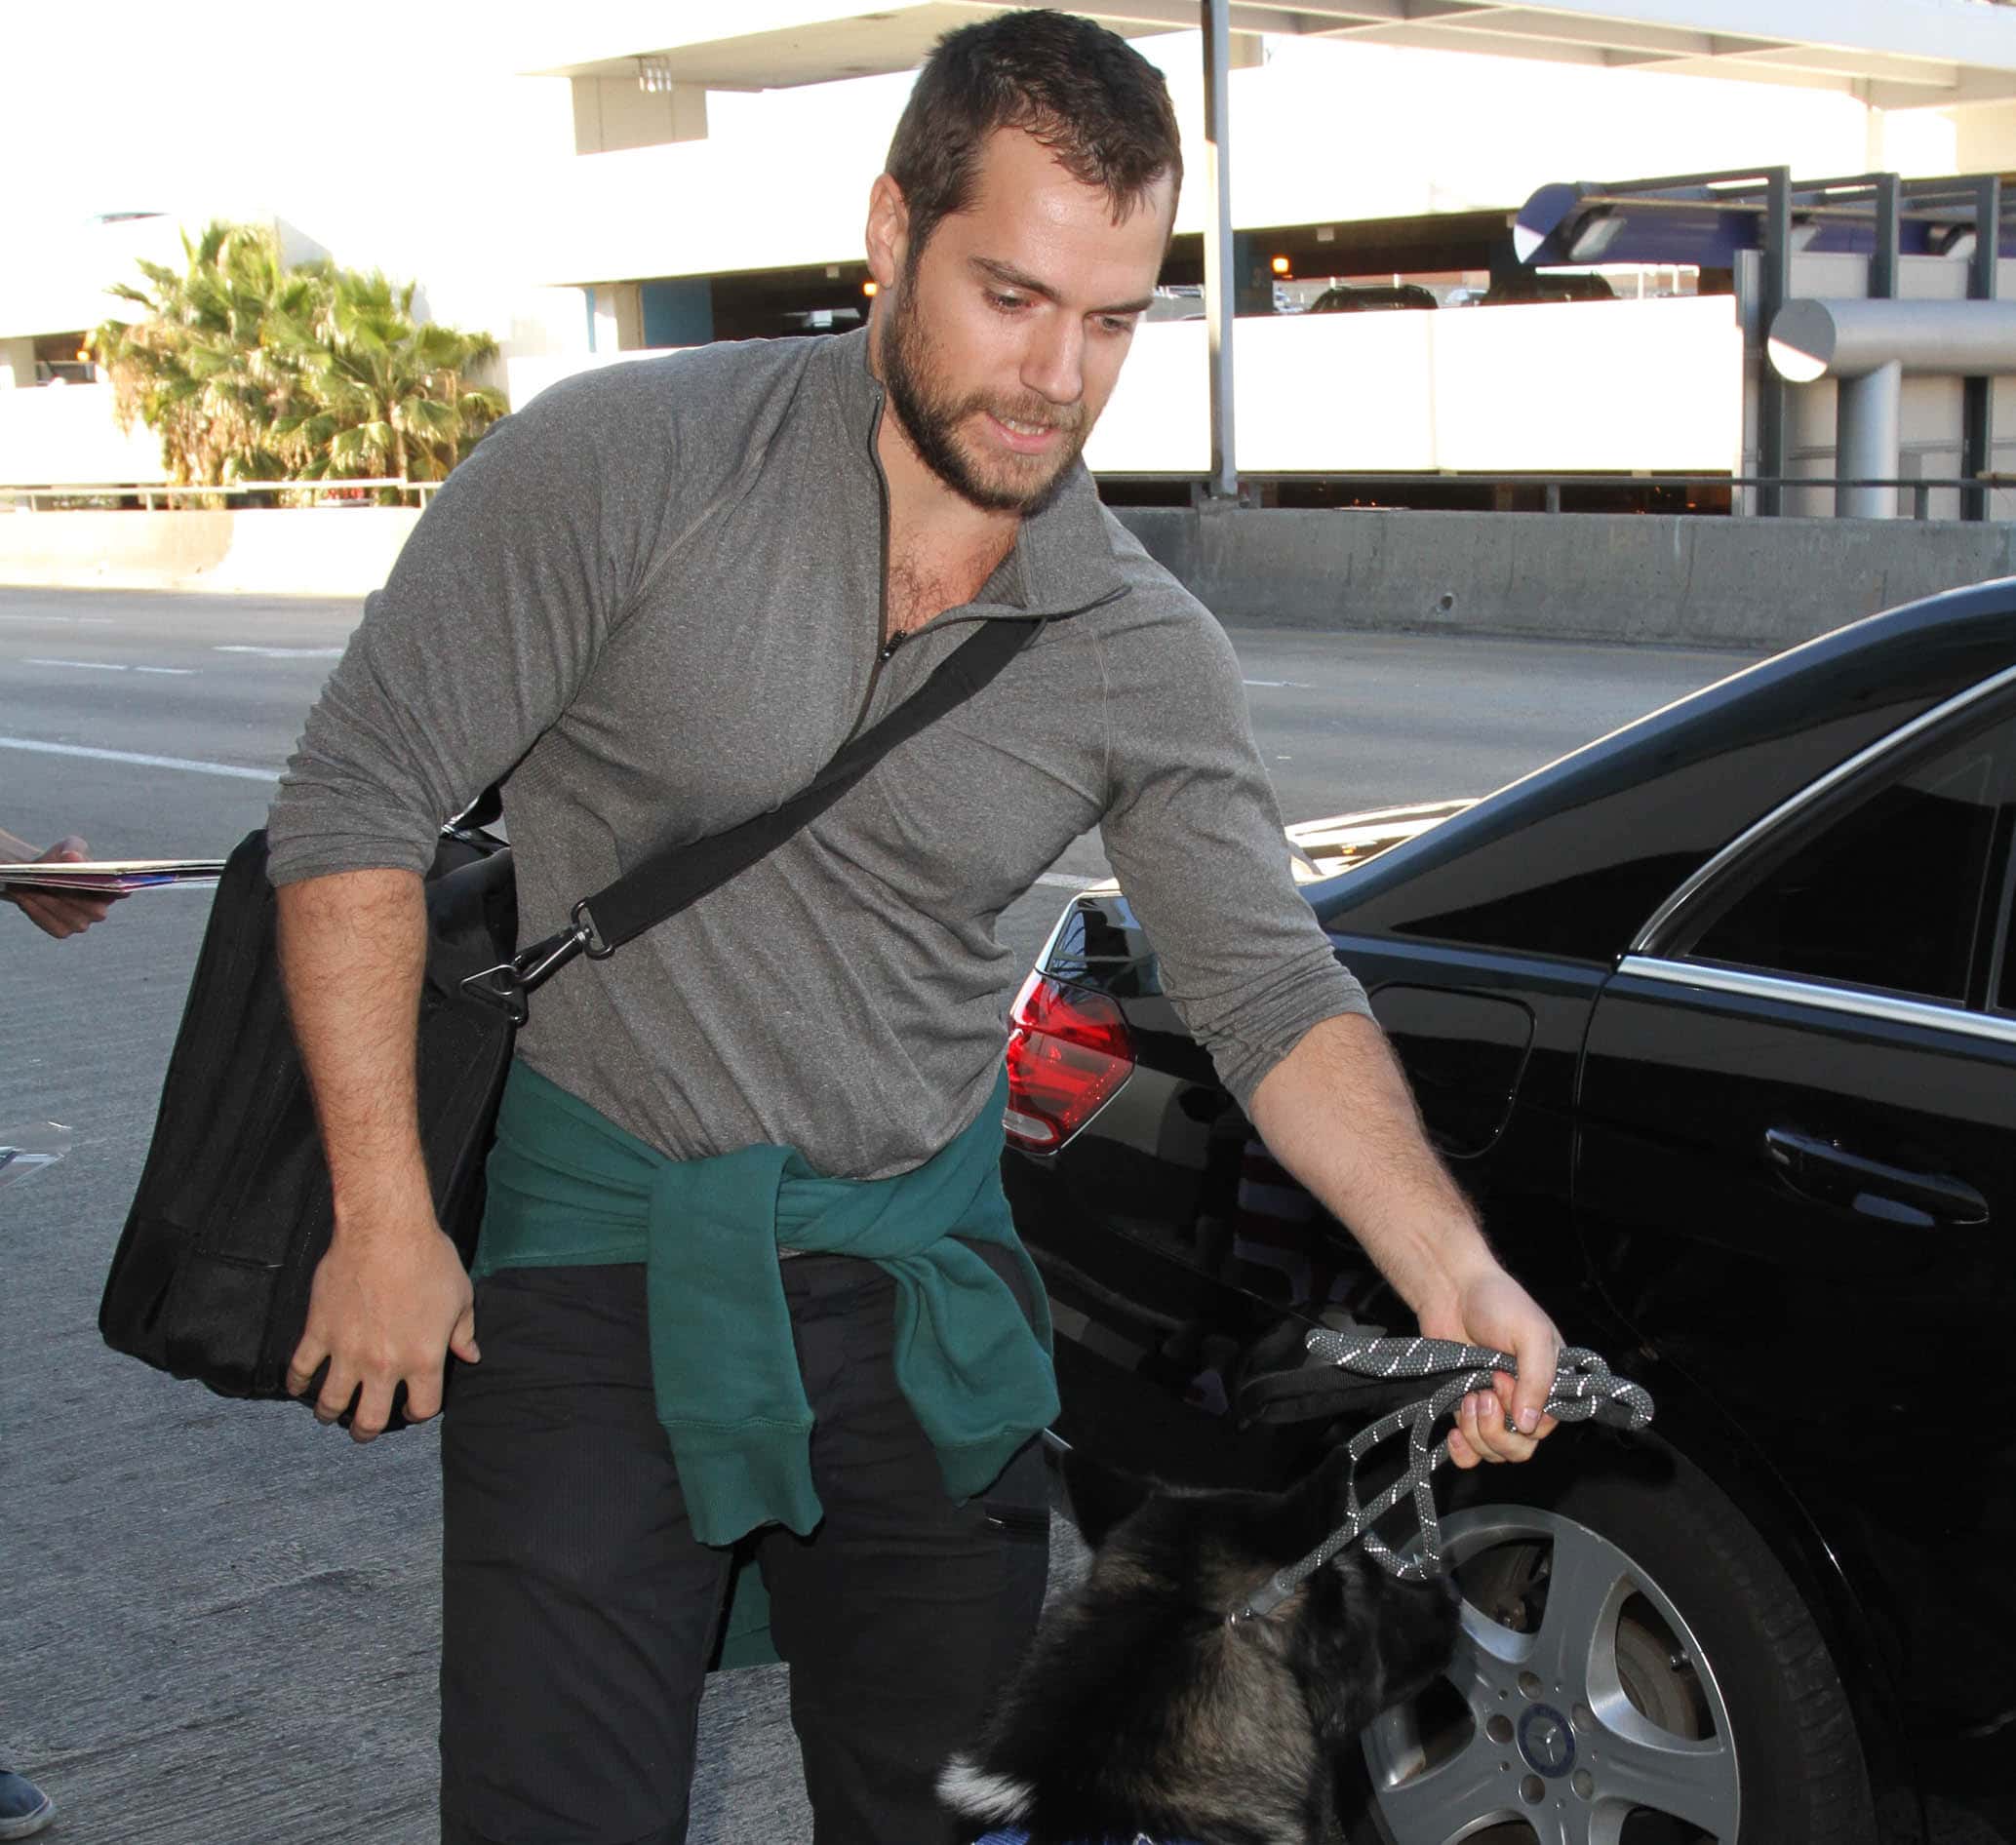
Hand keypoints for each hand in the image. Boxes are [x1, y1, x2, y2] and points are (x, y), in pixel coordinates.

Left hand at [6, 837, 119, 937]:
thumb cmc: (57, 859)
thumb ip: (72, 850)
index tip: (98, 881)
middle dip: (74, 896)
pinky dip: (39, 911)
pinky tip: (28, 897)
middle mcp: (99, 911)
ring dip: (51, 903)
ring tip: (33, 886)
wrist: (35, 874)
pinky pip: (53, 924)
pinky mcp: (62, 931)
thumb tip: (72, 857)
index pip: (119, 893)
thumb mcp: (67, 847)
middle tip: (53, 881)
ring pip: (72, 918)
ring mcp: (81, 924)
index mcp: (110, 890)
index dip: (111, 890)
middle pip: (93, 909)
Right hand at [286, 1213, 478, 1441]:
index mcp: (423, 1359)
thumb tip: (470, 1355)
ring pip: (331, 1403)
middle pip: (370, 1419)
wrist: (385, 1231)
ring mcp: (347, 1351)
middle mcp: (383, 1364)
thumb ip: (463, 1332)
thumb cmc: (429, 1260)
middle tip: (364, 1429)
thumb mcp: (460, 1296)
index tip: (413, 1409)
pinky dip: (296, 1383)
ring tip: (331, 1413)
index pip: (422, 1407)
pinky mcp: (318, 1332)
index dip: (418, 1413)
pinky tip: (298, 1386)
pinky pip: (300, 1369)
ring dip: (330, 1413)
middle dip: (367, 1431)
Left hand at [1419, 1262, 1561, 1468]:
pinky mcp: (1464, 1409)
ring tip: (1466, 1396)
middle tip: (1480, 1394)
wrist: (1450, 1290)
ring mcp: (1492, 1408)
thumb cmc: (1497, 1303)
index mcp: (1548, 1385)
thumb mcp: (1530, 1333)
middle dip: (1497, 1430)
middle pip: (1519, 1449)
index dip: (1522, 1415)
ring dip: (1477, 1433)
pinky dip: (1463, 1452)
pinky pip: (1470, 1453)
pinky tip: (1454, 1435)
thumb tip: (1529, 1424)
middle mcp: (1522, 1401)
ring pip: (1494, 1452)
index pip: (1544, 1427)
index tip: (1500, 1380)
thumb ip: (1537, 1378)